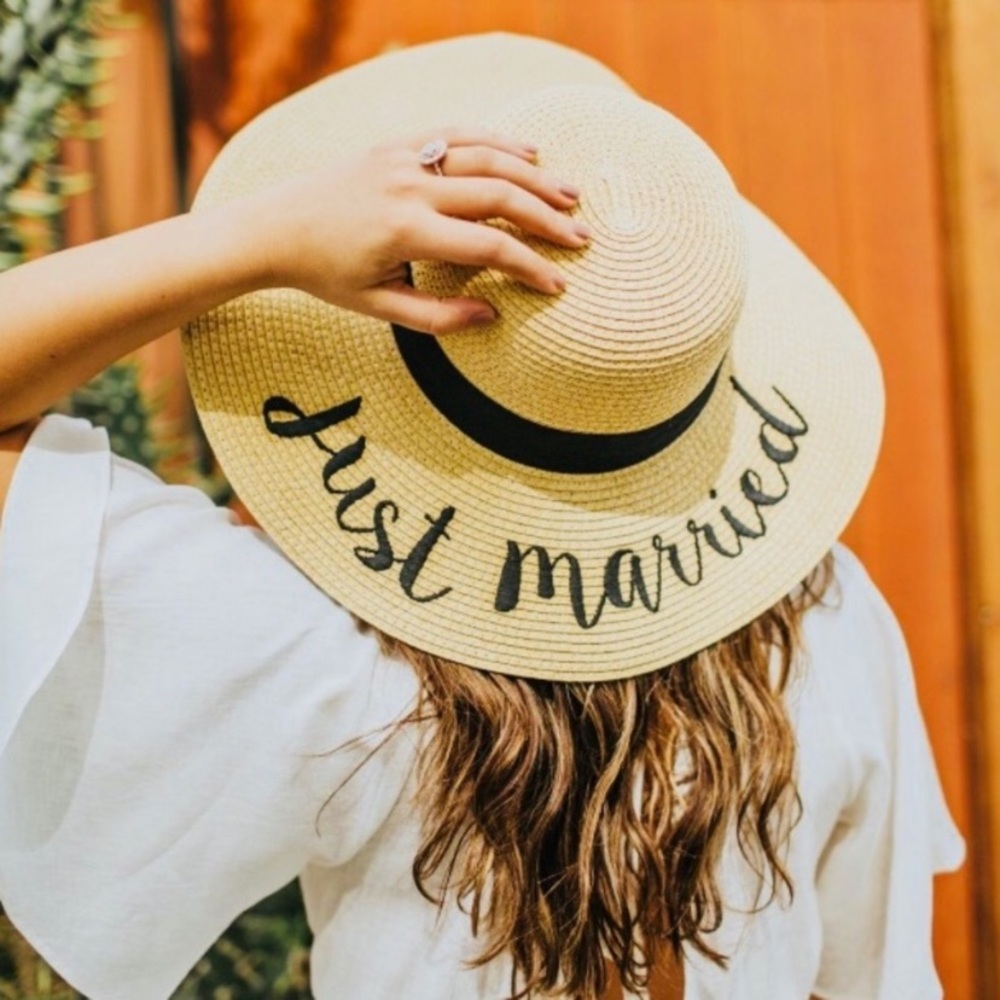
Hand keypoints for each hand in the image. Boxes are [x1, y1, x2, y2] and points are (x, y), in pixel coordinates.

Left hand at [248, 128, 589, 334]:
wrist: (275, 227)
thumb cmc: (327, 275)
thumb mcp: (379, 307)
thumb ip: (438, 317)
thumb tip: (493, 315)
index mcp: (407, 230)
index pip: (488, 245)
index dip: (530, 266)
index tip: (558, 284)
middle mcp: (410, 186)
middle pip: (499, 195)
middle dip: (546, 218)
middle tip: (581, 237)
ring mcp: (404, 158)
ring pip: (486, 157)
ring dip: (534, 176)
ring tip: (570, 195)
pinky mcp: (397, 144)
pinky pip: (457, 134)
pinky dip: (496, 140)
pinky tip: (528, 154)